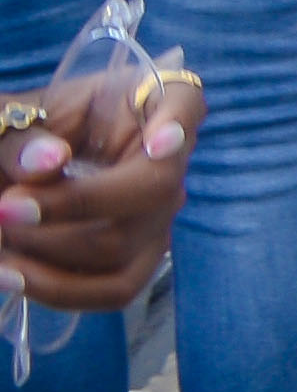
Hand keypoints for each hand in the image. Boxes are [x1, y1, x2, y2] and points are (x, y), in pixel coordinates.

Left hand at [0, 67, 200, 313]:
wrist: (28, 168)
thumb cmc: (35, 130)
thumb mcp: (19, 121)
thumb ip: (21, 138)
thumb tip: (48, 162)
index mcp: (148, 102)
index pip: (184, 102)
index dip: (177, 125)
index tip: (160, 143)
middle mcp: (170, 159)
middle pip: (151, 188)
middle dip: (71, 204)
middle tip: (5, 207)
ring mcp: (161, 214)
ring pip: (122, 245)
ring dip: (47, 250)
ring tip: (0, 239)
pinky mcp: (140, 259)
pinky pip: (116, 289)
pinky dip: (59, 289)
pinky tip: (12, 275)